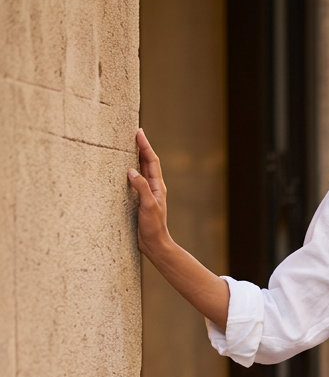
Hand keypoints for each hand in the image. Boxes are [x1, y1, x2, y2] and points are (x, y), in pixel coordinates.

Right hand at [127, 128, 169, 258]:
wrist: (154, 244)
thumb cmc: (153, 227)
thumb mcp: (148, 206)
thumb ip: (141, 187)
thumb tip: (131, 170)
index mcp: (157, 186)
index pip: (151, 161)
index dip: (145, 146)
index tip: (138, 132)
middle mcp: (153, 187)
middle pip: (147, 162)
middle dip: (140, 147)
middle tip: (133, 133)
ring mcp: (146, 193)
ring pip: (141, 170)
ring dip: (135, 157)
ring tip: (127, 145)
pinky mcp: (139, 200)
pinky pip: (134, 181)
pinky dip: (129, 171)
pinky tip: (122, 169)